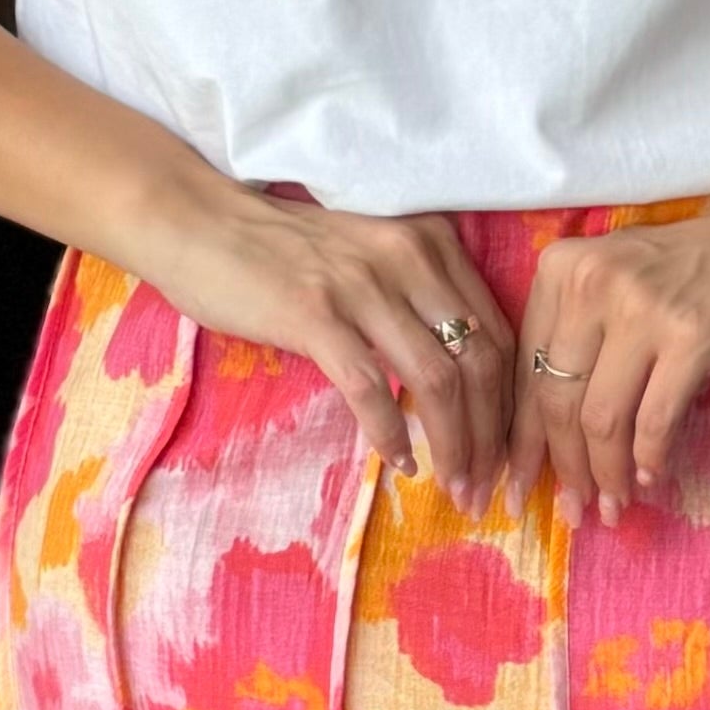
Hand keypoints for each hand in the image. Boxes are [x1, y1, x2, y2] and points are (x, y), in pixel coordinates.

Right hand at [140, 184, 516, 500]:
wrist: (198, 223)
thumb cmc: (281, 251)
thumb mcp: (370, 258)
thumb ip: (416, 300)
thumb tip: (459, 381)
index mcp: (430, 243)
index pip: (497, 331)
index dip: (510, 401)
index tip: (507, 450)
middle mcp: (408, 257)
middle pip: (480, 360)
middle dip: (492, 435)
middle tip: (488, 485)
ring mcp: (361, 285)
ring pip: (437, 380)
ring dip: (454, 445)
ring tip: (456, 486)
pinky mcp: (315, 314)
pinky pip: (371, 388)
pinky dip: (390, 434)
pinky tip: (399, 462)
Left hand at [509, 204, 709, 523]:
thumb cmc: (695, 272)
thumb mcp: (616, 285)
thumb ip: (576, 338)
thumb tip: (546, 434)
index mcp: (562, 268)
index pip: (527, 368)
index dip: (521, 438)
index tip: (516, 484)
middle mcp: (593, 281)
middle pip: (558, 399)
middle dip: (561, 467)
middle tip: (571, 511)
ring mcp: (643, 307)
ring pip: (602, 417)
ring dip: (605, 474)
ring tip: (613, 506)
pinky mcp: (693, 336)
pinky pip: (656, 419)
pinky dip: (649, 457)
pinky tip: (650, 477)